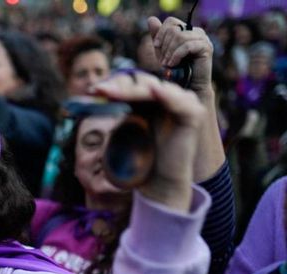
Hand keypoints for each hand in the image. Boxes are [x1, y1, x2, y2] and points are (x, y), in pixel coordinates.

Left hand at [91, 71, 205, 211]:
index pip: (133, 81)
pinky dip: (166, 95)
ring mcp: (183, 101)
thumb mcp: (127, 124)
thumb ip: (120, 105)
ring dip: (132, 91)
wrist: (159, 179)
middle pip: (142, 82)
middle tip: (98, 91)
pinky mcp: (193, 114)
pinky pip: (178, 101)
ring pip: (155, 89)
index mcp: (153, 96)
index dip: (114, 83)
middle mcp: (168, 95)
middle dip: (119, 86)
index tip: (92, 91)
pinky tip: (154, 90)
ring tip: (112, 93)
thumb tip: (95, 89)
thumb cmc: (142, 154)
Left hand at [147, 17, 213, 96]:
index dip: (161, 33)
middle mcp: (196, 32)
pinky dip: (176, 55)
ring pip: (180, 36)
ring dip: (170, 52)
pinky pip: (187, 45)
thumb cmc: (176, 71)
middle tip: (163, 61)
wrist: (188, 87)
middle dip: (165, 46)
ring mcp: (203, 39)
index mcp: (186, 31)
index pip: (171, 21)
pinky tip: (173, 64)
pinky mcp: (206, 48)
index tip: (156, 46)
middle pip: (174, 29)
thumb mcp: (162, 52)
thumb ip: (158, 37)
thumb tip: (151, 19)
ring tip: (167, 64)